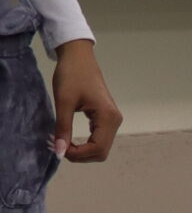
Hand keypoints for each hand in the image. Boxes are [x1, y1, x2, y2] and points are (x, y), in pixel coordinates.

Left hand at [50, 40, 120, 162]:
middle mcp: (115, 121)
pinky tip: (69, 138)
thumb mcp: (64, 103)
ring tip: (60, 141)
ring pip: (100, 148)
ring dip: (81, 151)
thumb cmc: (71, 76)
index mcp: (108, 118)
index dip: (77, 154)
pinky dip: (84, 144)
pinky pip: (98, 139)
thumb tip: (59, 153)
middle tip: (56, 145)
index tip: (56, 147)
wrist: (79, 58)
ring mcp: (112, 120)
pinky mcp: (106, 118)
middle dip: (79, 155)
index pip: (97, 149)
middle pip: (101, 153)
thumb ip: (63, 129)